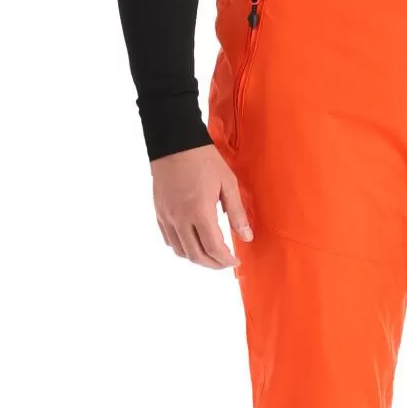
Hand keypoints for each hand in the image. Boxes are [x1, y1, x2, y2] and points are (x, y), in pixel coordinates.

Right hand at [149, 143, 251, 268]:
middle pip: (196, 255)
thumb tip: (247, 237)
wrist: (174, 143)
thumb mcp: (228, 183)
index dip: (226, 260)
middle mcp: (180, 218)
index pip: (213, 248)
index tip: (235, 261)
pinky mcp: (159, 212)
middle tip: (225, 262)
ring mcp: (167, 217)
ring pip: (181, 251)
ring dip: (197, 258)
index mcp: (200, 211)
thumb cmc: (204, 160)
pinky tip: (193, 242)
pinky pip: (169, 239)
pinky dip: (182, 247)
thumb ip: (237, 213)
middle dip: (213, 264)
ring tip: (211, 254)